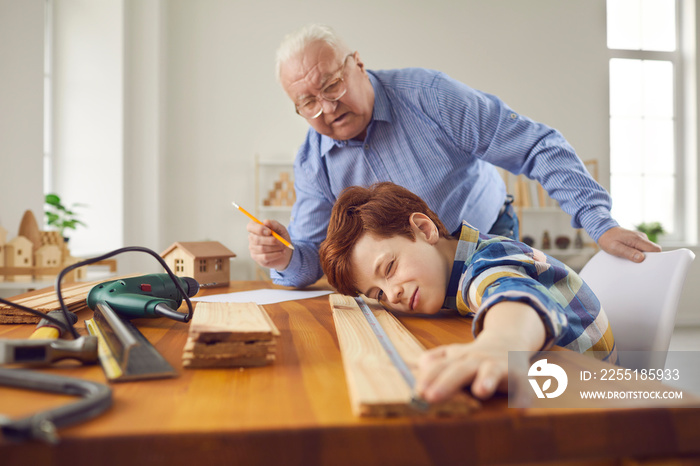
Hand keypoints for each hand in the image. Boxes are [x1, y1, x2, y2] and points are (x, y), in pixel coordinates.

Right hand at [247, 219, 292, 270]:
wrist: (286, 251)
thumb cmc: (281, 238)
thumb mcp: (281, 229)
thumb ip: (274, 224)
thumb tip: (266, 222)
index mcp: (256, 228)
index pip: (250, 226)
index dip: (259, 229)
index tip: (269, 231)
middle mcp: (252, 238)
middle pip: (256, 239)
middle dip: (271, 241)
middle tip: (281, 242)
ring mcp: (253, 249)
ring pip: (262, 249)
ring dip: (275, 248)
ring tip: (282, 247)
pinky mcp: (257, 258)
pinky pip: (265, 257)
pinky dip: (275, 255)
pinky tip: (281, 253)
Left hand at [416, 301, 543, 402]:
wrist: (508, 342)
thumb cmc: (474, 356)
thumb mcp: (453, 355)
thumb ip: (435, 360)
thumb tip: (420, 365)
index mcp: (458, 358)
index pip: (440, 367)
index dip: (428, 378)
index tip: (418, 391)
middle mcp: (476, 360)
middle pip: (460, 370)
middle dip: (447, 383)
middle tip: (431, 396)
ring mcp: (497, 366)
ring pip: (491, 371)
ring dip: (487, 379)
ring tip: (481, 391)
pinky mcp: (518, 376)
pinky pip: (521, 386)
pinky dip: (522, 396)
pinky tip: (520, 408)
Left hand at [597, 226, 661, 262]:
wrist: (603, 230)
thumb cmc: (608, 239)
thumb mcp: (615, 248)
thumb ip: (628, 253)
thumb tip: (641, 258)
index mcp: (638, 239)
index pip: (655, 249)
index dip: (655, 258)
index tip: (648, 265)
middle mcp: (641, 237)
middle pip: (654, 250)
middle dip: (649, 258)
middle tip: (637, 263)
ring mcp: (640, 238)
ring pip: (648, 249)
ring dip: (642, 256)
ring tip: (630, 258)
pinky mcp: (637, 240)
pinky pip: (642, 248)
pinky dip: (638, 253)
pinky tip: (630, 255)